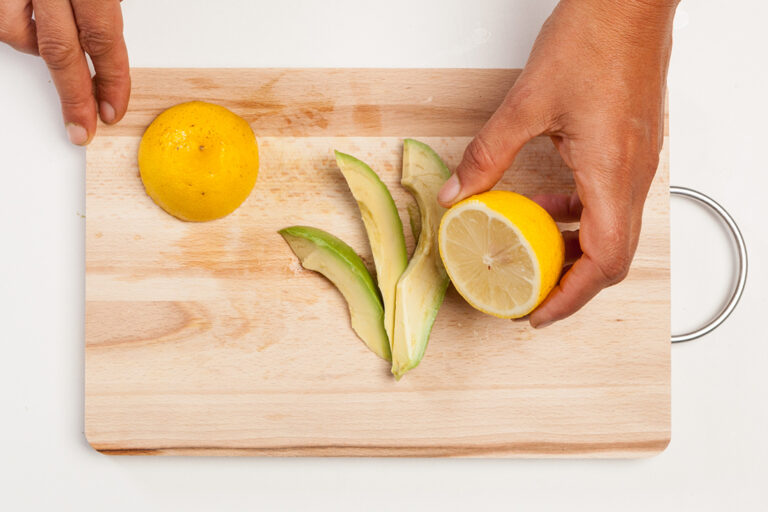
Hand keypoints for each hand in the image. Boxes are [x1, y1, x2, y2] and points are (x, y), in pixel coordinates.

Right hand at [0, 0, 129, 144]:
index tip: (113, 109)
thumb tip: (106, 47)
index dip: (111, 80)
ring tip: (56, 43)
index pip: (103, 39)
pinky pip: (2, 20)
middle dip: (75, 96)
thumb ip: (104, 10)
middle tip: (83, 125)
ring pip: (19, 34)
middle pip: (62, 50)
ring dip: (39, 51)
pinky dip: (18, 31)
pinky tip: (32, 25)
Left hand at [438, 0, 678, 327]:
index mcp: (613, 174)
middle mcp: (634, 176)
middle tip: (531, 294)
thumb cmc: (595, 40)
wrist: (630, 2)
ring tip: (530, 252)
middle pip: (612, 256)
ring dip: (572, 249)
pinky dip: (577, 216)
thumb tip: (456, 193)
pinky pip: (609, 201)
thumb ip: (487, 155)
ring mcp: (637, 163)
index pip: (604, 262)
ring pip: (612, 230)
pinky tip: (547, 204)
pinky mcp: (631, 148)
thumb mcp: (526, 104)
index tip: (538, 314)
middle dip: (570, 284)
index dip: (571, 299)